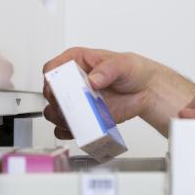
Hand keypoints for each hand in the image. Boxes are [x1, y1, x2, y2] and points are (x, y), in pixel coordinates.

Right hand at [42, 47, 194, 138]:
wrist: (145, 90)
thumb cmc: (131, 71)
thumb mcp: (122, 64)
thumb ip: (107, 69)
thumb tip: (93, 80)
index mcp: (75, 62)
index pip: (52, 70)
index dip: (51, 80)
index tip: (61, 89)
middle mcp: (71, 82)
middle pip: (50, 94)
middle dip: (58, 103)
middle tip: (74, 107)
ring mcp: (75, 101)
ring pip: (54, 113)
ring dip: (62, 119)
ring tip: (79, 120)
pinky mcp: (82, 117)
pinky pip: (65, 129)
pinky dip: (68, 132)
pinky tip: (80, 129)